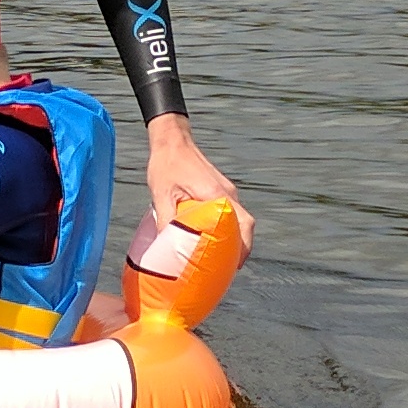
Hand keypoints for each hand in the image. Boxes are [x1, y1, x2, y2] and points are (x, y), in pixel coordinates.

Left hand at [144, 113, 254, 261]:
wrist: (172, 140)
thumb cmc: (167, 164)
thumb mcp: (161, 196)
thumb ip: (166, 222)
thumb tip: (165, 249)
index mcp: (217, 195)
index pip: (244, 224)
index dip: (244, 247)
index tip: (235, 265)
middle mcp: (227, 193)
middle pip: (246, 225)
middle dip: (241, 248)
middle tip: (227, 267)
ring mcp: (226, 190)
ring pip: (240, 219)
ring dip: (235, 238)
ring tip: (221, 257)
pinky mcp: (220, 188)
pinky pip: (231, 212)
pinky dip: (228, 227)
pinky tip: (214, 237)